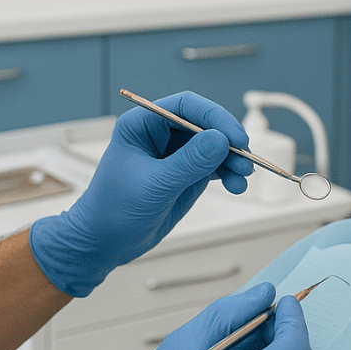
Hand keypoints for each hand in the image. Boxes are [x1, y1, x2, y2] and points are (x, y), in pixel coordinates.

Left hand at [29, 91, 251, 296]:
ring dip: (233, 159)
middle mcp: (160, 134)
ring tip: (242, 179)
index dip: (214, 117)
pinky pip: (214, 165)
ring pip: (214, 146)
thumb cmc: (114, 211)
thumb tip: (221, 140)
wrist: (105, 243)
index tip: (235, 138)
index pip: (185, 107)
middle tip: (246, 161)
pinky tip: (236, 186)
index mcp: (142, 125)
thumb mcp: (154, 186)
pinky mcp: (186, 173)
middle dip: (228, 141)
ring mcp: (175, 154)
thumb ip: (188, 163)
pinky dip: (228, 173)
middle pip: (205, 124)